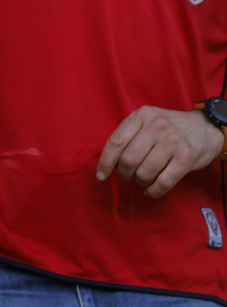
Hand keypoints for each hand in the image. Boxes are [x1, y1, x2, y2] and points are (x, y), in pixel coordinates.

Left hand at [96, 106, 221, 198]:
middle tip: (128, 176)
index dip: (105, 162)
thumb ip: (129, 136)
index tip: (101, 175)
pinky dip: (153, 191)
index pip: (116, 142)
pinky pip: (163, 182)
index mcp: (142, 116)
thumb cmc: (169, 128)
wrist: (206, 128)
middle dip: (124, 174)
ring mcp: (173, 142)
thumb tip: (109, 163)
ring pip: (144, 173)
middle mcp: (157, 126)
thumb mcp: (147, 121)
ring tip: (142, 180)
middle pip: (129, 160)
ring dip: (139, 182)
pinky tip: (150, 190)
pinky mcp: (186, 158)